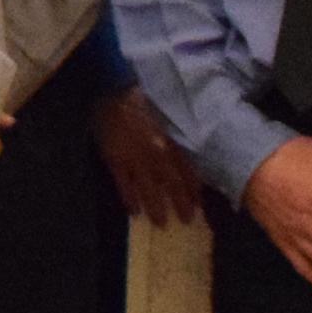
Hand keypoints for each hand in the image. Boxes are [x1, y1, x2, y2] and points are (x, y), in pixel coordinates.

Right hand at [92, 86, 205, 226]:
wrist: (112, 89)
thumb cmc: (141, 97)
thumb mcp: (165, 114)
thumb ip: (173, 135)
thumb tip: (183, 152)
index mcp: (170, 140)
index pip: (186, 170)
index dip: (193, 188)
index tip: (199, 202)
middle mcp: (156, 153)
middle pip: (171, 184)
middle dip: (180, 203)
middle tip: (185, 220)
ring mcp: (135, 158)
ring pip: (149, 189)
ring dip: (156, 208)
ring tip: (161, 223)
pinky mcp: (115, 160)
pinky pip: (124, 185)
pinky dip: (130, 200)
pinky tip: (134, 212)